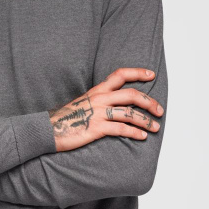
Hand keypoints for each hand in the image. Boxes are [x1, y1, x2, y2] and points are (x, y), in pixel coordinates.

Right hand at [49, 67, 163, 151]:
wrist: (49, 129)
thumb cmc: (67, 118)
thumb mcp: (84, 103)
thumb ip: (99, 100)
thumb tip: (116, 104)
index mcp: (97, 90)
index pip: (120, 75)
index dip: (137, 72)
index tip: (151, 75)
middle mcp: (100, 98)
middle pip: (131, 94)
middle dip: (149, 102)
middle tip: (159, 110)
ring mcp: (98, 113)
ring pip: (129, 113)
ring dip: (146, 121)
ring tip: (155, 127)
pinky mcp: (97, 128)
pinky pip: (121, 129)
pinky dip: (134, 133)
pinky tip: (142, 136)